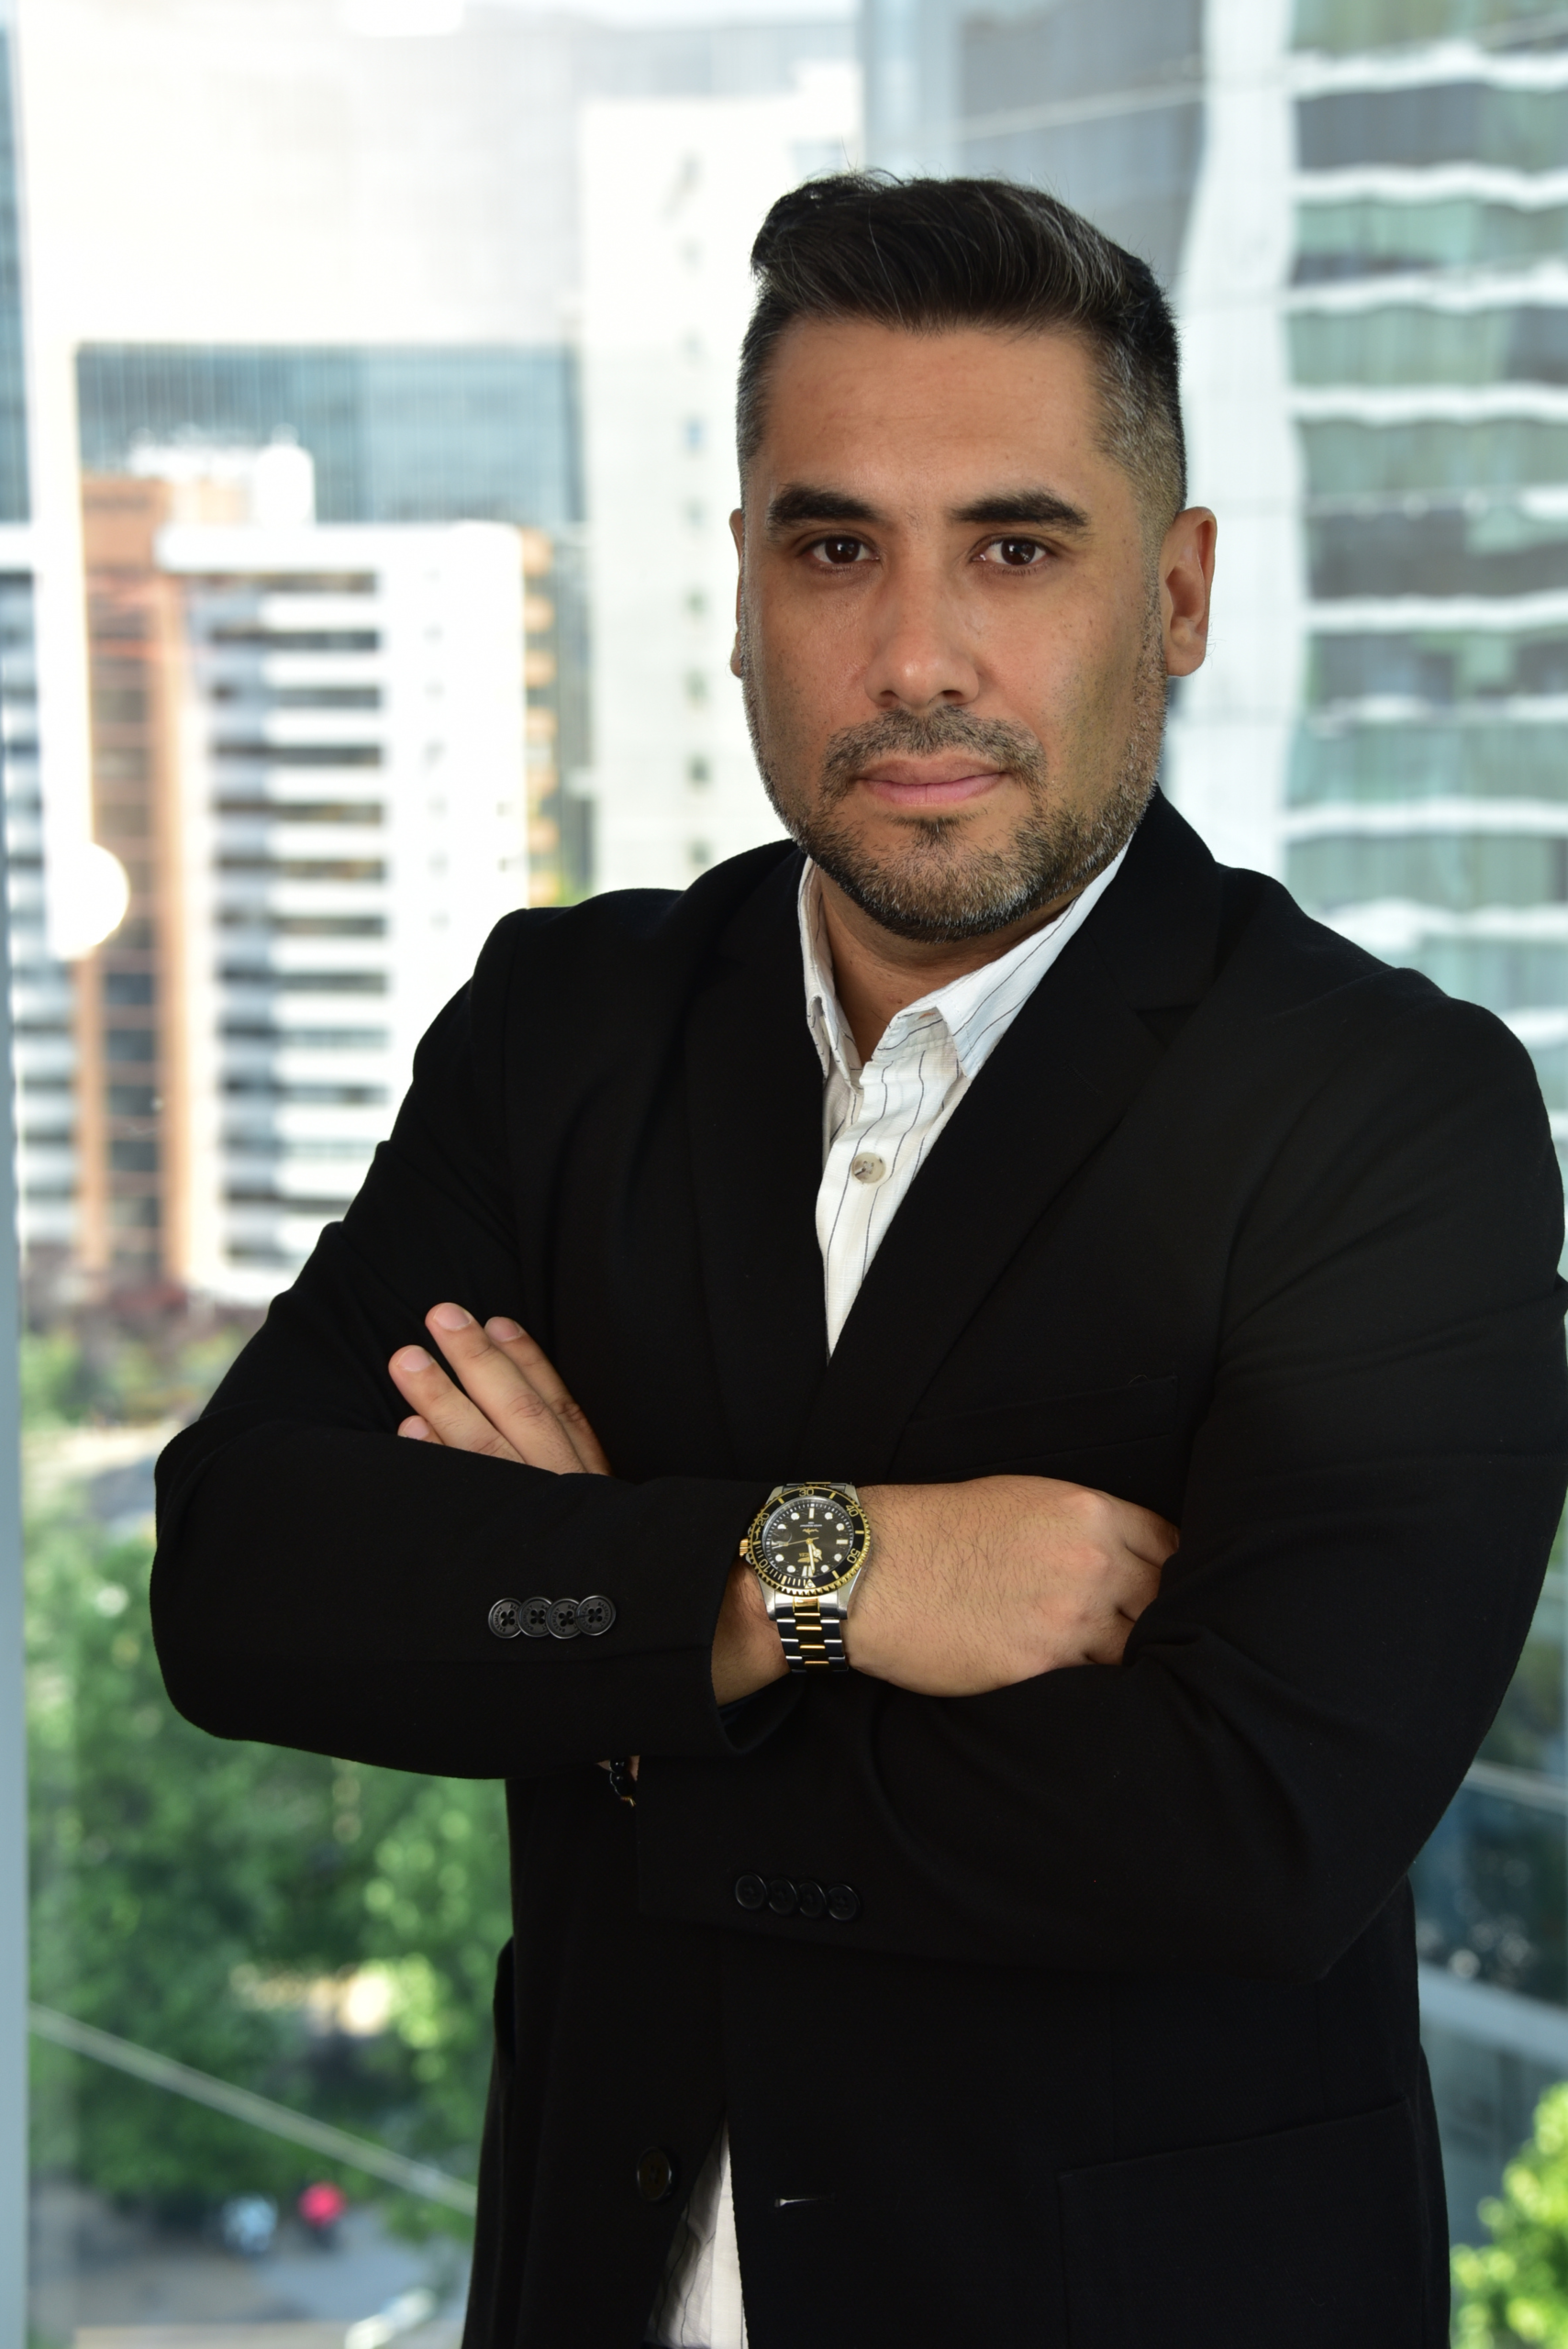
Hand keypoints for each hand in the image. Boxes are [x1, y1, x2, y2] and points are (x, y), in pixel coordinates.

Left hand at [387, 1305, 784, 1715]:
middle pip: (517, 1414)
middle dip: (476, 1362)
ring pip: (486, 1449)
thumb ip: (588, 1488)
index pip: (560, 1407)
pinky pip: (472, 1502)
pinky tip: (408, 1432)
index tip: (498, 1321)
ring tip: (407, 1360)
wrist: (684, 1639)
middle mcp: (568, 1497)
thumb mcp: (621, 1527)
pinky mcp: (514, 1555)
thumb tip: (558, 1448)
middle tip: (439, 1316)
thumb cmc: (640, 1590)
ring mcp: (539, 1524)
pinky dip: (438, 1464)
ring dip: (443, 1400)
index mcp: (595, 1484)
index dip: (528, 1361)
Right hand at [847, 1476, 1175, 1697]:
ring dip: (1133, 1651)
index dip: (1169, 1568)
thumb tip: (1114, 1550)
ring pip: (1139, 1644)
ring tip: (1121, 1659)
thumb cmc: (934, 1528)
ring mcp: (1070, 1616)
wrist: (871, 1569)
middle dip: (1158, 1612)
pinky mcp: (1041, 1664)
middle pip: (1164, 1597)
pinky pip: (1096, 1679)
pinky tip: (1092, 1684)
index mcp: (1087, 1512)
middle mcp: (1090, 1562)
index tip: (1163, 1584)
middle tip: (1144, 1626)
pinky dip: (1098, 1682)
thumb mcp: (1017, 1498)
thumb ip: (1077, 1523)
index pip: (1169, 1544)